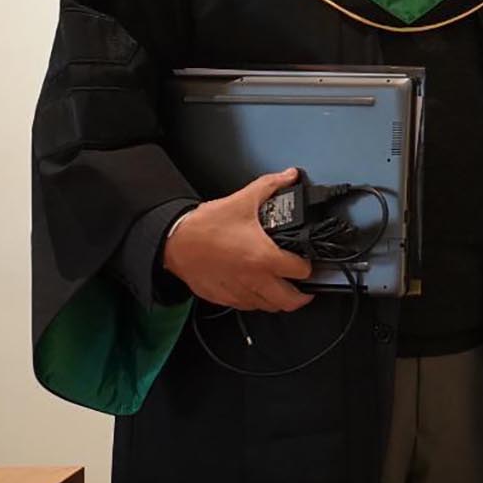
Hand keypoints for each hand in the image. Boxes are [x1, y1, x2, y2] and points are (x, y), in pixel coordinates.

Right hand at [162, 168, 314, 311]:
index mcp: (264, 258)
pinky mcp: (223, 298)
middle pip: (290, 301)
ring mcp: (238, 292)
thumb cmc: (205, 226)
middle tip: (304, 286)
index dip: (308, 266)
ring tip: (282, 287)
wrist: (173, 242)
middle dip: (302, 295)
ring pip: (269, 307)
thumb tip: (289, 175)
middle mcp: (254, 280)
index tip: (306, 261)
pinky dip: (256, 301)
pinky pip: (247, 306)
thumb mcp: (243, 200)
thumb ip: (271, 185)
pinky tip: (256, 288)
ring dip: (279, 299)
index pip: (301, 271)